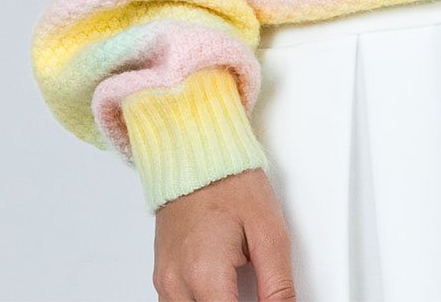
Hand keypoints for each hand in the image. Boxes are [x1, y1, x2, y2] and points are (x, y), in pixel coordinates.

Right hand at [152, 166, 296, 300]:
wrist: (196, 153)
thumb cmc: (230, 182)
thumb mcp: (269, 231)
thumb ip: (277, 284)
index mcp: (203, 273)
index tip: (267, 301)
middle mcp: (176, 284)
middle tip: (252, 285)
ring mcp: (165, 283)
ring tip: (237, 283)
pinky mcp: (162, 278)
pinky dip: (202, 301)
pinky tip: (220, 288)